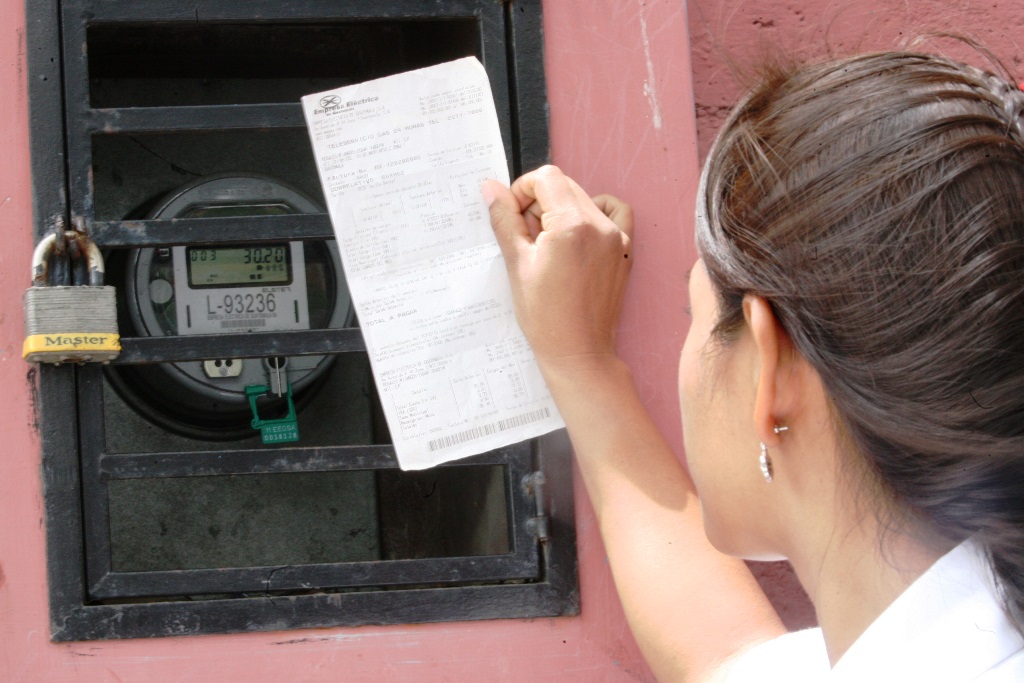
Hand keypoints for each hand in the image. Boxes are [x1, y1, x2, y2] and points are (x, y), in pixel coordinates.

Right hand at [482, 165, 632, 370]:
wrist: (578, 353)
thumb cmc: (545, 317)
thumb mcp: (517, 264)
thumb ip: (505, 220)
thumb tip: (490, 188)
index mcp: (572, 224)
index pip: (546, 178)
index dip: (522, 190)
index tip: (512, 214)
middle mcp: (600, 225)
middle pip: (565, 186)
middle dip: (539, 201)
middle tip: (525, 235)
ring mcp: (616, 237)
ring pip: (584, 199)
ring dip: (561, 209)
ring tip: (547, 242)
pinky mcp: (624, 251)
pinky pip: (615, 213)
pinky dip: (594, 213)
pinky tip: (577, 235)